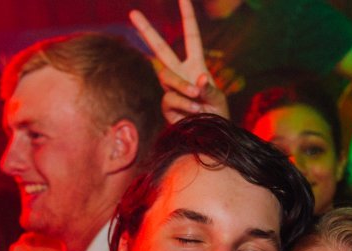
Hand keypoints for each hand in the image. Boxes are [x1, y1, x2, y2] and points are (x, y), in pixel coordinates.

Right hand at [130, 0, 227, 123]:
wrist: (209, 136)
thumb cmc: (217, 115)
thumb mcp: (218, 99)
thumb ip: (208, 89)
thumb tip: (199, 79)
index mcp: (195, 64)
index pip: (191, 36)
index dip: (187, 16)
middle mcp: (180, 73)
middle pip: (160, 48)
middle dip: (147, 30)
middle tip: (133, 12)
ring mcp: (170, 89)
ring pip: (166, 77)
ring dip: (183, 88)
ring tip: (198, 102)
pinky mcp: (165, 105)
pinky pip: (169, 99)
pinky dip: (183, 105)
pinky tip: (194, 113)